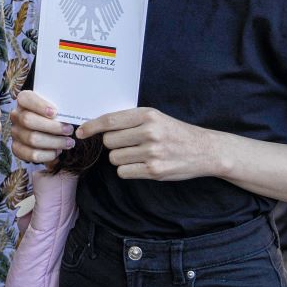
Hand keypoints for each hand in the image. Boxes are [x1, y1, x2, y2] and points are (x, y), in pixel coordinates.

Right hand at [10, 89, 74, 165]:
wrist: (46, 132)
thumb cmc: (53, 117)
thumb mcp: (55, 108)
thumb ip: (58, 108)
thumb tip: (69, 113)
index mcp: (23, 101)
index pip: (25, 98)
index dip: (39, 105)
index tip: (55, 112)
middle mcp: (16, 116)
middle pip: (28, 120)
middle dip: (52, 127)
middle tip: (69, 130)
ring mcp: (15, 133)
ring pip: (32, 139)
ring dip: (54, 142)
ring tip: (68, 142)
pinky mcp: (17, 148)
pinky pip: (32, 154)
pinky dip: (48, 154)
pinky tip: (57, 151)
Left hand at [76, 107, 221, 181]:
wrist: (205, 150)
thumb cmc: (175, 133)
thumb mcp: (156, 118)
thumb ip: (130, 120)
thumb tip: (98, 127)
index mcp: (148, 115)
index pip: (110, 121)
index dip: (91, 127)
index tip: (81, 133)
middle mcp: (149, 132)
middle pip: (109, 141)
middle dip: (113, 145)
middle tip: (128, 144)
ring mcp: (152, 152)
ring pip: (115, 158)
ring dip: (121, 158)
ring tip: (139, 154)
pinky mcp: (154, 170)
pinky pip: (124, 172)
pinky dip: (128, 170)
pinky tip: (142, 165)